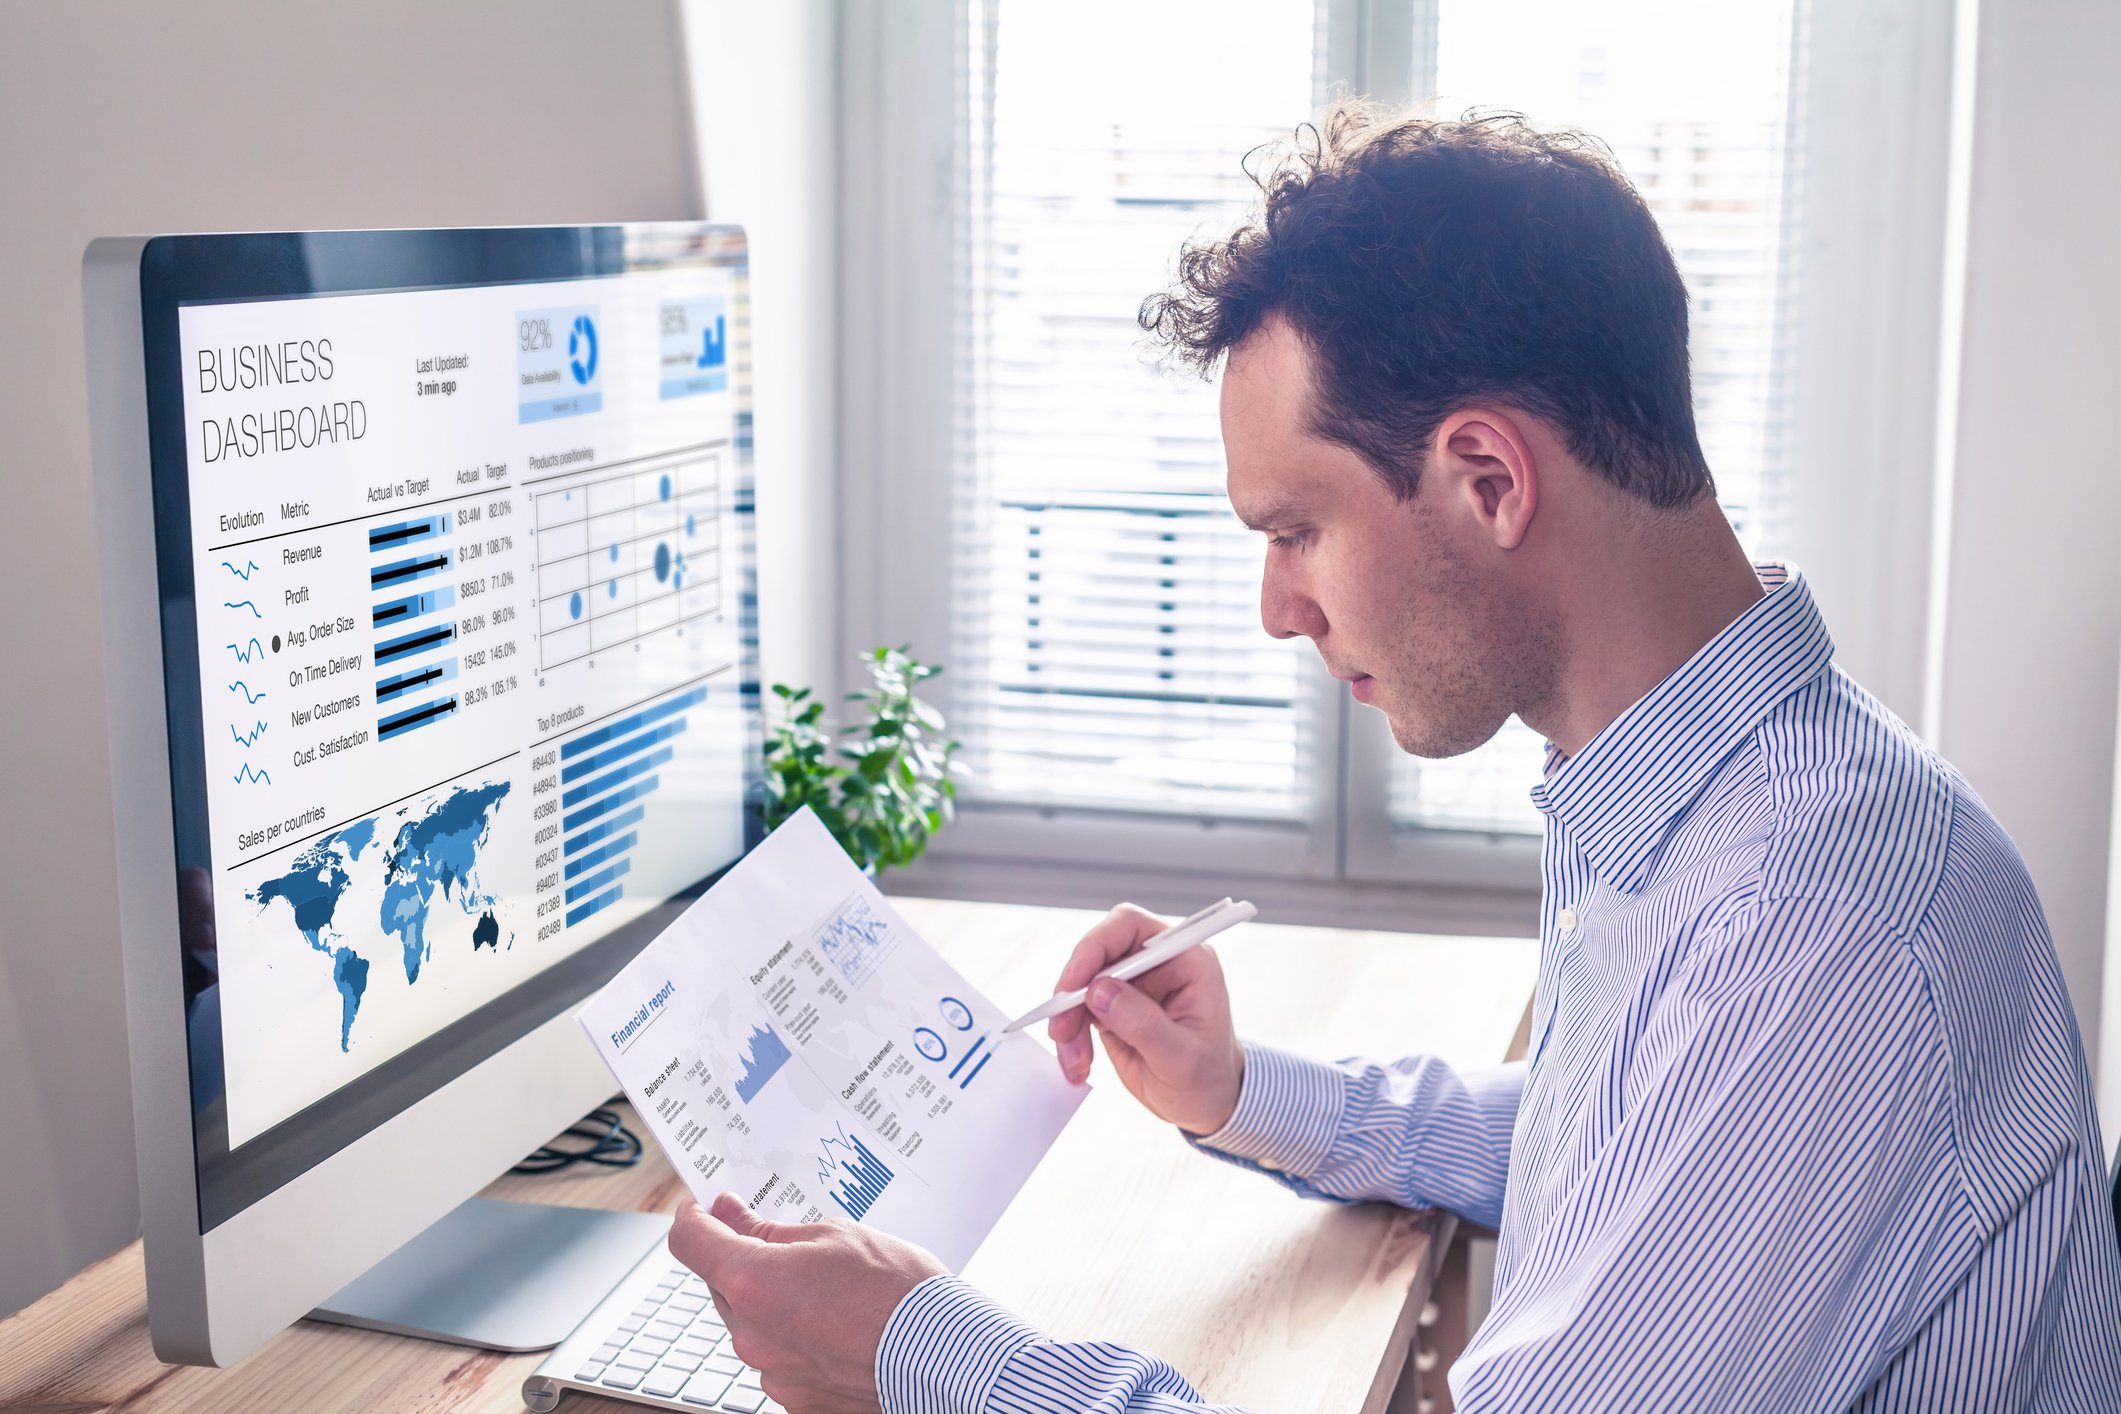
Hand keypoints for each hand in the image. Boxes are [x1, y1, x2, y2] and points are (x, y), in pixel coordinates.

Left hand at [668, 1192, 947, 1413]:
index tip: (705, 1208)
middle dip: (744, 1261)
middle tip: (789, 1246)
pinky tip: (838, 1327)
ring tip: (832, 1293)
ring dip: (775, 1303)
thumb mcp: (834, 1236)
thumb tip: (732, 1215)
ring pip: (753, 1323)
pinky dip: (797, 1339)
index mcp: (753, 1282)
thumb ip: (770, 1230)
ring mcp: (772, 1372)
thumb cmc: (898, 1291)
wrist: (944, 1356)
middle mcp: (750, 1334)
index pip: (690, 1242)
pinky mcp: (795, 1399)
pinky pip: (780, 1358)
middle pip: (722, 1284)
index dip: (693, 1218)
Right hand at [1048, 903, 1244, 1134]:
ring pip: (1082, 984)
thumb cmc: (1208, 1078)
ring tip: (1075, 1061)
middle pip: (1098, 952)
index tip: (1074, 984)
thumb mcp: (1182, 1059)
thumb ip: (1143, 1023)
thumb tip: (1099, 991)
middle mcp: (1158, 963)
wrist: (1206, 1104)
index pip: (1132, 927)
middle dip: (1074, 991)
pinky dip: (1071, 1035)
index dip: (1096, 946)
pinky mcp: (1114, 1005)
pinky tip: (1078, 1064)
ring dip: (1069, 1020)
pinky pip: (1079, 1010)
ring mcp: (1134, 984)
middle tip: (1061, 1030)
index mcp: (1186, 960)